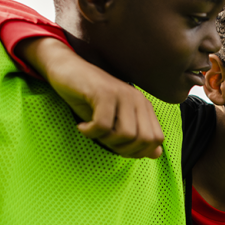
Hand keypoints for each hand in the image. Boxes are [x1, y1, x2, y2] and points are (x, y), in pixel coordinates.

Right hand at [18, 37, 164, 158]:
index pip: (157, 139)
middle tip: (104, 141)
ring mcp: (123, 94)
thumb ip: (136, 138)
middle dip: (123, 149)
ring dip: (106, 140)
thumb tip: (156, 155)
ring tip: (93, 131)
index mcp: (144, 106)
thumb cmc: (90, 100)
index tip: (118, 148)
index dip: (139, 151)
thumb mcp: (114, 122)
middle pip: (144, 139)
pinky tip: (82, 126)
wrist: (67, 69)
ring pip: (126, 134)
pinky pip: (102, 125)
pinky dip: (89, 132)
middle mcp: (138, 99)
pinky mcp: (105, 93)